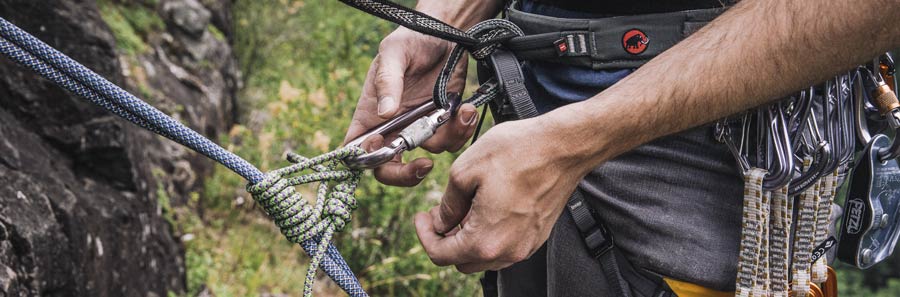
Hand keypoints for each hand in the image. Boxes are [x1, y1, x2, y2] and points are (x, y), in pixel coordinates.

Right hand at [344, 28, 479, 186]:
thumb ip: (388, 81)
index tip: (382, 148)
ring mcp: (419, 127)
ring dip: (446, 138)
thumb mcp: (394, 52)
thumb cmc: (411, 39)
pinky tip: (467, 109)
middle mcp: (393, 126)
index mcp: (370, 113)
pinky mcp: (444, 123)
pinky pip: (452, 141)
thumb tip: (385, 112)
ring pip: (428, 154)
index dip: (364, 159)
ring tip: (460, 112)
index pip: (355, 148)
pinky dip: (462, 130)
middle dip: (405, 175)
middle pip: (388, 168)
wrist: (447, 34)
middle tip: (423, 166)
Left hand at [413, 117, 589, 272]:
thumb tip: (442, 220)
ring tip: (462, 209)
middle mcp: (507, 251)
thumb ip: (448, 203)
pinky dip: (488, 235)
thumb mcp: (465, 170)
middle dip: (444, 240)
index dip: (424, 235)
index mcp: (485, 240)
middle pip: (461, 261)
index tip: (422, 217)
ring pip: (484, 257)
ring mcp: (525, 245)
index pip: (440, 255)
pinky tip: (485, 209)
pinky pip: (504, 247)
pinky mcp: (537, 236)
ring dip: (467, 239)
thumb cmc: (519, 152)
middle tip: (440, 213)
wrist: (563, 147)